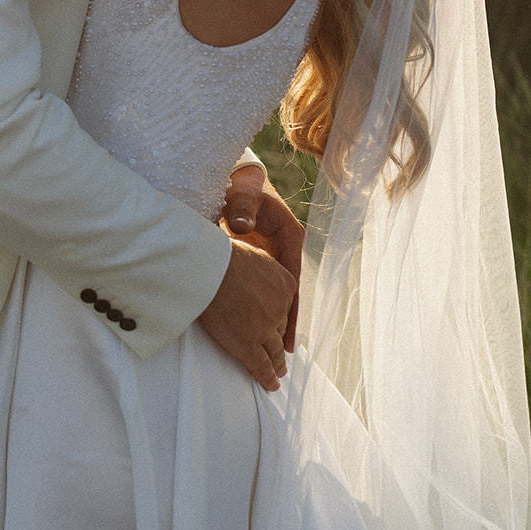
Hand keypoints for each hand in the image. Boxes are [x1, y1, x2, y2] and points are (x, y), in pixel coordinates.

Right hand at [198, 238, 295, 391]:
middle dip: (280, 342)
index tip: (277, 325)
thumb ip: (258, 267)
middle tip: (281, 353)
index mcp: (285, 284)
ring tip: (279, 373)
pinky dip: (267, 378)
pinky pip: (262, 367)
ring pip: (275, 352)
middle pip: (281, 329)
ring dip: (278, 364)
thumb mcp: (252, 253)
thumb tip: (251, 269)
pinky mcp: (249, 345)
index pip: (285, 307)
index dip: (279, 318)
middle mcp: (281, 308)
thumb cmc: (224, 255)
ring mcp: (266, 329)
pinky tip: (271, 385)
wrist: (211, 269)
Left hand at [220, 163, 303, 351]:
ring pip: (279, 291)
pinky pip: (265, 285)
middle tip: (285, 349)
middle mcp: (287, 248)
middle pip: (289, 291)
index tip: (287, 329)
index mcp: (290, 235)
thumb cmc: (242, 187)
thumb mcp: (244, 196)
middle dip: (287, 319)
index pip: (293, 278)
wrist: (237, 180)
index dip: (291, 306)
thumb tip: (243, 226)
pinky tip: (259, 324)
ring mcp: (275, 254)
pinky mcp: (262, 257)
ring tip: (276, 346)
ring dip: (277, 316)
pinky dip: (263, 304)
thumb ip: (243, 209)